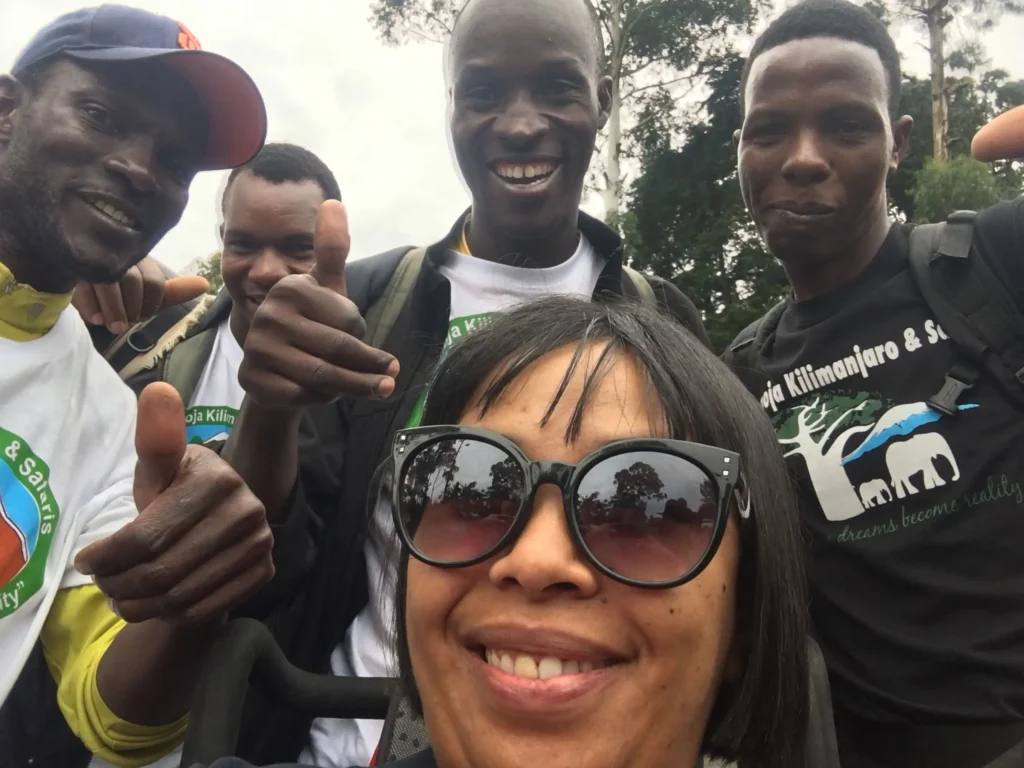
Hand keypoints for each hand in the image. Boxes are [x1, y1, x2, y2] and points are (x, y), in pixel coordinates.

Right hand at [73, 256, 208, 334]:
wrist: (74, 274)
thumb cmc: (116, 286)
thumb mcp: (143, 290)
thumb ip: (171, 291)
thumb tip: (204, 285)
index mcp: (138, 256)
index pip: (155, 282)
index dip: (151, 304)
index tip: (144, 315)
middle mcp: (117, 252)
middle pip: (131, 281)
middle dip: (131, 308)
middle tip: (126, 324)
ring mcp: (92, 258)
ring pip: (108, 283)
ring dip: (114, 311)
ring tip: (114, 326)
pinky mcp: (71, 267)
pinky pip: (82, 290)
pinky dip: (92, 308)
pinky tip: (96, 319)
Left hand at [75, 383, 273, 624]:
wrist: (221, 519)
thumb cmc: (178, 491)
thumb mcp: (159, 468)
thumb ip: (156, 439)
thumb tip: (157, 390)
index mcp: (218, 480)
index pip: (145, 537)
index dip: (106, 555)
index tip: (86, 559)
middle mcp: (248, 511)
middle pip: (161, 571)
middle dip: (119, 584)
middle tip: (104, 584)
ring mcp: (261, 543)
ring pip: (180, 596)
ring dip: (139, 604)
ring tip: (123, 595)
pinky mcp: (265, 571)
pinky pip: (205, 609)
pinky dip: (171, 614)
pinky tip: (157, 600)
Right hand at [238, 200, 399, 408]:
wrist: (277, 369)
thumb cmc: (312, 325)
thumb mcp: (327, 290)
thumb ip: (332, 251)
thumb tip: (333, 203)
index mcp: (290, 288)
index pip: (348, 322)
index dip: (364, 336)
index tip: (364, 339)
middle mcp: (268, 314)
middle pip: (337, 351)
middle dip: (370, 368)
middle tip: (391, 378)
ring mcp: (256, 348)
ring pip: (323, 377)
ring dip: (353, 386)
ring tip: (376, 389)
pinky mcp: (251, 379)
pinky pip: (303, 396)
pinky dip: (322, 399)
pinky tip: (326, 394)